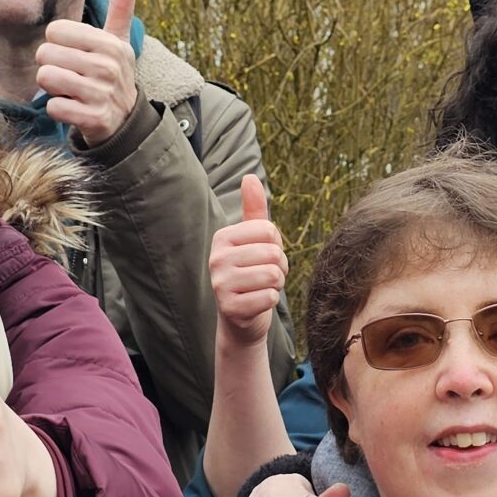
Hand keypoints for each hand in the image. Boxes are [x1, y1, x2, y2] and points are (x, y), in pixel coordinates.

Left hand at [37, 0, 143, 146]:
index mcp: (109, 44)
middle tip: (68, 74)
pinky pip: (53, 107)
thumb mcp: (120, 41)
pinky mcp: (93, 119)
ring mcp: (101, 94)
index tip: (73, 54)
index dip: (56, 43)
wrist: (125, 121)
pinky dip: (57, 109)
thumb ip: (122, 8)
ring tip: (68, 90)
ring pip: (46, 78)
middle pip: (45, 54)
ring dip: (51, 87)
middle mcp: (107, 67)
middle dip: (50, 66)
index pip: (55, 31)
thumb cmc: (113, 73)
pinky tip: (72, 108)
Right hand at [210, 175, 287, 347]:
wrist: (240, 319)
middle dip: (279, 268)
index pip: (269, 231)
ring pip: (273, 275)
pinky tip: (256, 304)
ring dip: (276, 285)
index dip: (277, 246)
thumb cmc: (251, 273)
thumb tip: (249, 177)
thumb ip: (254, 210)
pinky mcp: (229, 308)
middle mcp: (216, 258)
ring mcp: (220, 284)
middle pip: (273, 254)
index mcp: (222, 237)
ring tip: (261, 288)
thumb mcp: (253, 241)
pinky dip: (269, 302)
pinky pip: (269, 297)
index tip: (263, 258)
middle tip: (265, 276)